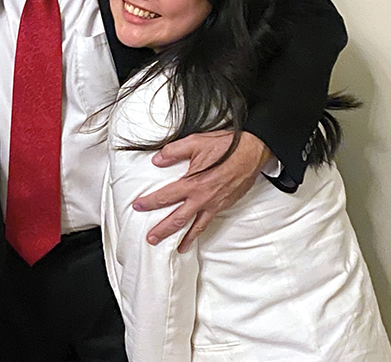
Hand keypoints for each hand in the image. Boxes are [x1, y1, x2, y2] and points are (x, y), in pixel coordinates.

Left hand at [132, 130, 270, 251]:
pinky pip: (208, 222)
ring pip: (195, 226)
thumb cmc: (227, 147)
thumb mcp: (195, 142)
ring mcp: (214, 204)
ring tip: (175, 248)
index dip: (150, 203)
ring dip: (183, 238)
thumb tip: (157, 160)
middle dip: (163, 230)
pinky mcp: (223, 206)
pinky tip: (194, 236)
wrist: (252, 152)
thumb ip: (173, 151)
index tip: (138, 207)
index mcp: (193, 182)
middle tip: (151, 238)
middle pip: (178, 218)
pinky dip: (200, 231)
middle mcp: (202, 197)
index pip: (165, 196)